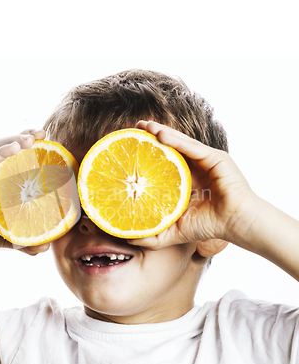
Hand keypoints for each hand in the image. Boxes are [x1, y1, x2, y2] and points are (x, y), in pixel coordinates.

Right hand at [0, 129, 49, 255]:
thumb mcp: (12, 238)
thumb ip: (28, 243)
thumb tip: (45, 247)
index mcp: (9, 181)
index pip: (24, 158)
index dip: (37, 147)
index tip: (53, 142)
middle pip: (14, 146)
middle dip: (29, 136)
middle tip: (44, 133)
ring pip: (1, 147)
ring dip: (17, 139)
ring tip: (32, 138)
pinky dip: (3, 151)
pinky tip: (15, 147)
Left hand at [128, 120, 257, 250]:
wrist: (235, 224)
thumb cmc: (209, 226)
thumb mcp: (173, 230)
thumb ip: (152, 234)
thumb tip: (127, 237)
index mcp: (186, 180)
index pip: (164, 162)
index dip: (148, 153)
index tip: (130, 147)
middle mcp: (196, 167)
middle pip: (171, 147)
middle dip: (152, 136)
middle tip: (135, 128)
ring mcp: (206, 160)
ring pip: (180, 143)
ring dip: (161, 132)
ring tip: (144, 126)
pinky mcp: (215, 158)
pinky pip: (192, 147)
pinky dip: (176, 140)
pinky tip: (160, 134)